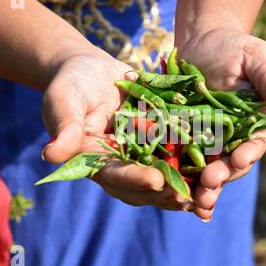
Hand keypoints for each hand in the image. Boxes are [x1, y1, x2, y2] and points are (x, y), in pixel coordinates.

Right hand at [41, 53, 193, 210]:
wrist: (90, 69)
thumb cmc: (71, 83)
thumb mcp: (64, 100)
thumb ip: (64, 127)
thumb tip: (52, 156)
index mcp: (95, 160)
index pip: (114, 175)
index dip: (134, 179)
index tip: (156, 179)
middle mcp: (119, 163)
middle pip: (142, 186)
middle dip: (165, 192)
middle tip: (190, 196)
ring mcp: (138, 154)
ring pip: (162, 177)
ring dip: (183, 186)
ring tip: (206, 191)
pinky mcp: (156, 141)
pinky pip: (174, 156)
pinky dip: (191, 165)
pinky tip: (213, 168)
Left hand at [178, 28, 265, 220]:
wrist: (200, 44)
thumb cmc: (233, 47)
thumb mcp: (256, 56)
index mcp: (255, 122)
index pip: (255, 143)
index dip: (248, 153)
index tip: (239, 159)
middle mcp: (234, 137)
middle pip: (230, 163)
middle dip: (221, 176)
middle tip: (208, 186)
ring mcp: (209, 141)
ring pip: (207, 169)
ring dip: (201, 187)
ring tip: (193, 201)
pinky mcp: (185, 139)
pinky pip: (182, 160)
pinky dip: (180, 177)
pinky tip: (173, 192)